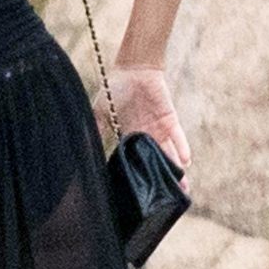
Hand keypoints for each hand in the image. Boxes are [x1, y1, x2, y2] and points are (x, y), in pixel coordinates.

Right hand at [101, 67, 191, 193]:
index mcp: (129, 136)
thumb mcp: (99, 113)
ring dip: (175, 168)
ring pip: (169, 153)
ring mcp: (159, 129)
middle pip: (157, 162)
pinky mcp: (169, 119)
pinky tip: (185, 161)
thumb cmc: (114, 88)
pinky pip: (177, 136)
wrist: (132, 68)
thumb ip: (95, 131)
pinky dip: (181, 147)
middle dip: (163, 180)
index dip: (140, 176)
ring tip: (181, 188)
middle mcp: (146, 136)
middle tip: (169, 200)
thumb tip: (83, 151)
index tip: (142, 193)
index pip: (136, 161)